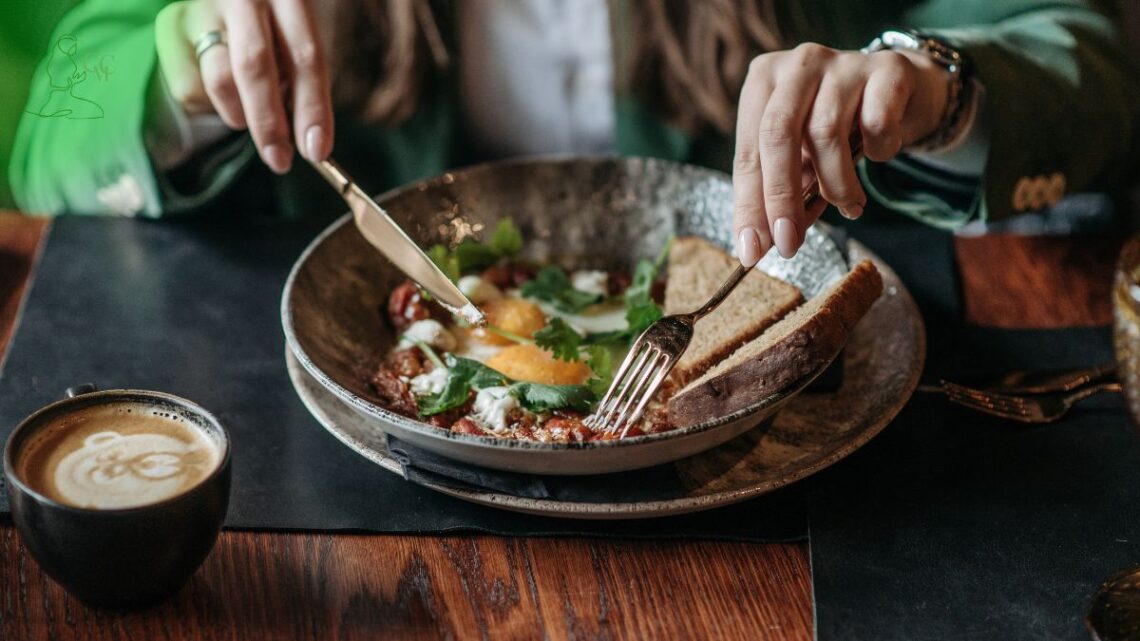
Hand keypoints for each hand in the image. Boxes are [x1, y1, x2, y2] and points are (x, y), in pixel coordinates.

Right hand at [155, 0, 332, 173]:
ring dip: (240, 114)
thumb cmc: (270, 32)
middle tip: (279, 159)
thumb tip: (311, 142)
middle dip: (269, 123)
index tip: (316, 151)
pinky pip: (192, 85)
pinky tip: (221, 93)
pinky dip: (212, 105)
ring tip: (247, 117)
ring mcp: (204, 9)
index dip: (313, 108)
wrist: (218, 6)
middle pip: (255, 67)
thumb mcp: (294, 47)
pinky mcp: (171, 25)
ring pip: (220, 79)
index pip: (305, 58)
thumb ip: (302, 83)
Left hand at [732, 43, 949, 262]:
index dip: (749, 205)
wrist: (901, 90)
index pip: (747, 153)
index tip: (752, 250)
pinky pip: (877, 123)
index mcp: (763, 81)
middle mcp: (798, 64)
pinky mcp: (887, 68)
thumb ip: (782, 193)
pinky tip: (879, 154)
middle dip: (781, 199)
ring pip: (826, 134)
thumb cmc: (839, 127)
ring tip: (848, 205)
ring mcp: (842, 61)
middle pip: (778, 136)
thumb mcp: (802, 158)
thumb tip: (765, 244)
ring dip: (836, 185)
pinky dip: (878, 152)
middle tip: (789, 243)